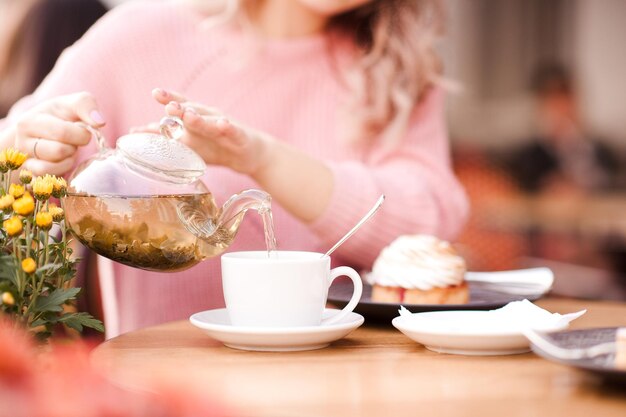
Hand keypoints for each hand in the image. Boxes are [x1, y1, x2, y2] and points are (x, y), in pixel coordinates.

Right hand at [8, 92, 104, 174]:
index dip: (81, 134)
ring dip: (69, 157)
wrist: (44, 129)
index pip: (63, 132)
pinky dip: (62, 168)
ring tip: (68, 147)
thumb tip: (100, 123)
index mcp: (30, 120)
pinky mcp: (29, 171)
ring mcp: (24, 158)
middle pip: (59, 151)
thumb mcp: (73, 104)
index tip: (83, 129)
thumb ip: (86, 106)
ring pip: (52, 165)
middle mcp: (20, 140)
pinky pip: (49, 176)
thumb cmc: (62, 115)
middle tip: (76, 140)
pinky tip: (64, 159)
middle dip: (75, 146)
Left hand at [150, 88, 272, 175]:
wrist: (250, 154)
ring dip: (199, 119)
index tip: (156, 93)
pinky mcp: (239, 137)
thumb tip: (135, 131)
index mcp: (196, 117)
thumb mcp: (191, 141)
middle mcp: (208, 117)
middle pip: (193, 110)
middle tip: (168, 106)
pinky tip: (223, 123)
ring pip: (210, 121)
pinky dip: (227, 127)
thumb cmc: (216, 146)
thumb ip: (165, 135)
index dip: (169, 98)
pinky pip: (232, 131)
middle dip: (181, 108)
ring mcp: (224, 127)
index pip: (181, 104)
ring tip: (188, 116)